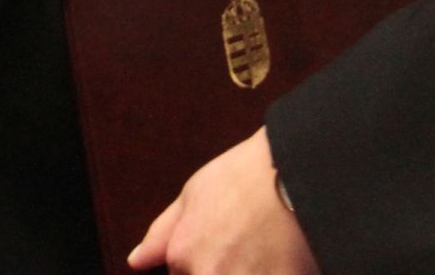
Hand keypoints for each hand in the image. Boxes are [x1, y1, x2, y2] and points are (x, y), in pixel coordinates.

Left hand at [128, 129, 317, 274]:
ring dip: (251, 269)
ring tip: (264, 250)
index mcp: (184, 256)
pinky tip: (283, 257)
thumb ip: (162, 233)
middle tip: (248, 244)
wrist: (297, 170)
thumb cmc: (246, 177)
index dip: (203, 259)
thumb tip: (137, 261)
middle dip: (226, 268)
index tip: (223, 242)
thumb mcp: (194, 194)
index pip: (182, 274)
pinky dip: (275, 270)